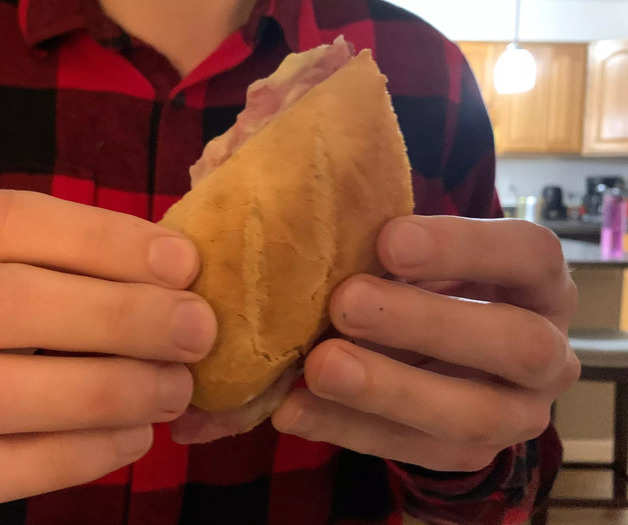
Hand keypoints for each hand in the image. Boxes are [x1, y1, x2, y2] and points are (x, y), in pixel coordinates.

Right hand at [0, 190, 215, 503]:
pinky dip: (69, 458)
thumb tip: (176, 272)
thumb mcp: (3, 263)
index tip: (184, 262)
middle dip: (115, 316)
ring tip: (176, 390)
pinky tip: (133, 440)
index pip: (7, 222)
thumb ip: (70, 262)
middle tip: (198, 330)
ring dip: (102, 392)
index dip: (102, 240)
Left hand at [272, 216, 579, 471]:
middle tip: (346, 303)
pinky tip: (294, 408)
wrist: (441, 350)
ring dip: (388, 390)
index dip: (461, 247)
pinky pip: (415, 451)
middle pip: (515, 343)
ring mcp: (517, 413)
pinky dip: (348, 428)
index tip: (389, 239)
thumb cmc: (430, 283)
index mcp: (540, 284)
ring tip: (318, 367)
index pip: (528, 255)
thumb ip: (394, 247)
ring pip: (472, 415)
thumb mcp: (423, 255)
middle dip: (426, 324)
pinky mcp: (471, 454)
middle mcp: (547, 352)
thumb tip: (328, 234)